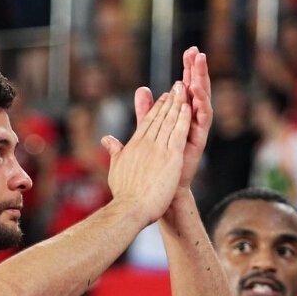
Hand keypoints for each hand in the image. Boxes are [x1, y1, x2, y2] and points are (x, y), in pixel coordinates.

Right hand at [101, 81, 190, 224]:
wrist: (131, 208)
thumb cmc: (123, 195)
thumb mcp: (116, 168)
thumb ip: (115, 151)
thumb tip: (107, 139)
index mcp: (134, 146)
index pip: (147, 122)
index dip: (157, 108)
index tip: (164, 98)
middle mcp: (146, 144)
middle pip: (159, 117)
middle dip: (170, 100)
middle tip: (177, 87)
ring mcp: (159, 149)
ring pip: (170, 121)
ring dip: (178, 104)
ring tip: (185, 90)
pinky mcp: (171, 157)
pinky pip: (179, 133)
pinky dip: (184, 119)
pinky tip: (190, 107)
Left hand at [130, 47, 211, 191]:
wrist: (163, 188)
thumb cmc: (157, 161)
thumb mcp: (149, 130)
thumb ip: (145, 110)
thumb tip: (140, 89)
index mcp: (180, 115)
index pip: (185, 87)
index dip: (187, 70)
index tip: (188, 52)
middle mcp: (191, 119)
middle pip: (196, 90)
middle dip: (196, 70)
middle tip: (196, 52)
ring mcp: (196, 129)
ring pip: (201, 101)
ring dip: (201, 82)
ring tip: (199, 66)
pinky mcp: (199, 140)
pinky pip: (203, 120)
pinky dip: (201, 105)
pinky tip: (197, 92)